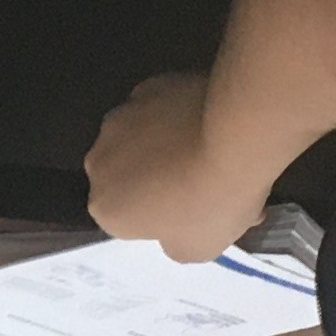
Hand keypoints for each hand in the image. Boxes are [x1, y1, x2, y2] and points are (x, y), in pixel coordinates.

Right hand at [85, 72, 270, 262]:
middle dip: (152, 181)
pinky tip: (204, 122)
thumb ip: (172, 243)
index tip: (188, 214)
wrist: (236, 138)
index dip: (156, 219)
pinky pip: (157, 108)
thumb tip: (175, 229)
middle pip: (124, 177)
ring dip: (160, 146)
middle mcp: (99, 160)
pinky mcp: (147, 86)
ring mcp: (120, 117)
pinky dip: (174, 115)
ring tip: (206, 150)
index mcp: (104, 206)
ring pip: (137, 139)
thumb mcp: (196, 249)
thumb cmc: (213, 203)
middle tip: (197, 184)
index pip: (123, 219)